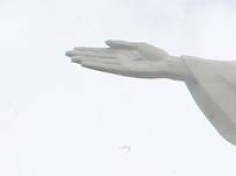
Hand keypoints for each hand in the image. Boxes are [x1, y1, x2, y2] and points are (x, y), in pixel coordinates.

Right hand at [65, 40, 187, 79]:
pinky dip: (97, 66)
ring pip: (100, 63)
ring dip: (86, 61)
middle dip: (82, 56)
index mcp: (122, 55)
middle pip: (97, 58)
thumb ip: (121, 44)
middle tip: (66, 55)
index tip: (75, 49)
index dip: (88, 51)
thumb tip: (105, 42)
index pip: (101, 53)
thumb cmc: (156, 55)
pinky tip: (87, 64)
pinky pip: (108, 67)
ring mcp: (122, 67)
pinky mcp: (126, 71)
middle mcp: (119, 61)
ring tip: (72, 59)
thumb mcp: (137, 45)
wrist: (168, 64)